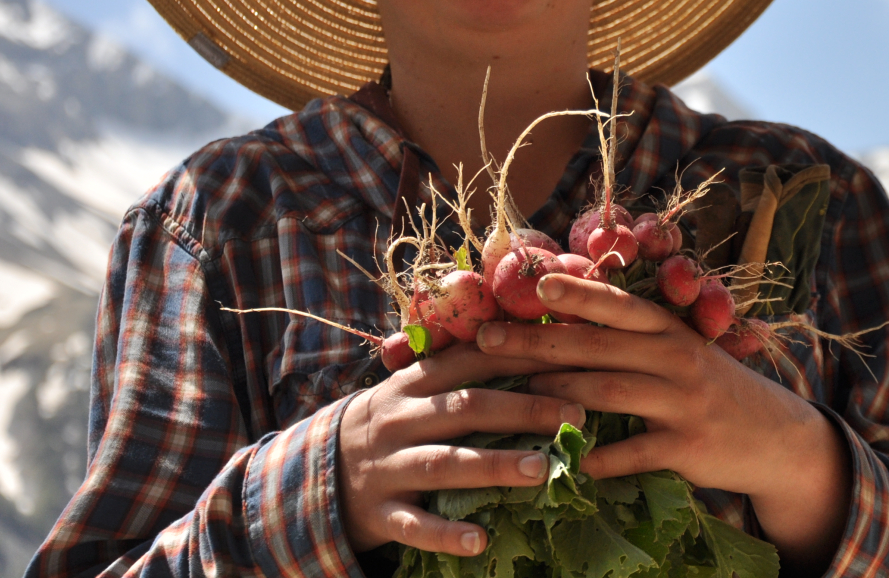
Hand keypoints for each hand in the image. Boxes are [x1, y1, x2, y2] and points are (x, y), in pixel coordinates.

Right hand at [338, 343, 582, 556]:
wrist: (313, 473)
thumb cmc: (390, 426)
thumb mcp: (413, 392)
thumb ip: (459, 372)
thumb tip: (530, 349)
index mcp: (413, 384)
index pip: (471, 361)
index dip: (520, 358)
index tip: (569, 358)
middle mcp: (399, 420)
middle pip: (466, 408)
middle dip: (523, 408)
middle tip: (575, 414)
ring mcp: (387, 467)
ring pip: (444, 463)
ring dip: (494, 465)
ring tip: (541, 469)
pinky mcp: (379, 513)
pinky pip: (415, 525)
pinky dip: (446, 534)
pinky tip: (480, 540)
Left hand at [477, 274, 850, 572]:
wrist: (775, 437)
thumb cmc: (711, 388)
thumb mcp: (682, 352)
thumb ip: (633, 339)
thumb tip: (560, 325)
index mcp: (670, 330)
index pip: (618, 305)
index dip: (577, 293)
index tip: (536, 286)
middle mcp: (676, 358)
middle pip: (596, 347)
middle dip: (537, 343)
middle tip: (488, 340)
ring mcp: (682, 403)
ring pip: (606, 392)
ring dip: (554, 395)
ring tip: (512, 396)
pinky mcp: (687, 448)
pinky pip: (630, 452)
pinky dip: (595, 457)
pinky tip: (562, 459)